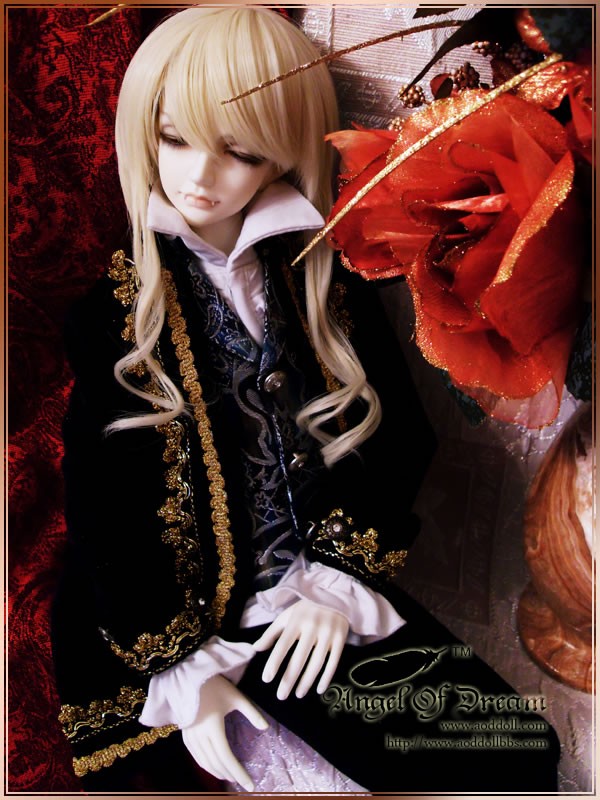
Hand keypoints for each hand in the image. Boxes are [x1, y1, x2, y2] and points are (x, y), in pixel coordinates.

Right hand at [181, 674, 267, 790]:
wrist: (189, 678)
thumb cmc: (216, 686)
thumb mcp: (237, 697)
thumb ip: (252, 713)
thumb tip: (266, 728)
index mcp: (213, 727)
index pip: (226, 757)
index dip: (238, 773)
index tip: (249, 784)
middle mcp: (200, 735)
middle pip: (216, 763)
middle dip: (230, 775)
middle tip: (244, 782)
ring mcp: (190, 737)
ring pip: (205, 763)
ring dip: (218, 772)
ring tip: (231, 776)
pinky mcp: (185, 736)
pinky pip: (196, 757)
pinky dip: (207, 766)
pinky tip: (215, 767)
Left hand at [253, 599, 348, 699]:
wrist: (335, 594)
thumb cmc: (306, 609)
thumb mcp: (287, 616)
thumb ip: (272, 633)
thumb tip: (255, 649)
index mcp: (296, 620)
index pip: (283, 645)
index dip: (274, 662)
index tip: (267, 679)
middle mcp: (312, 627)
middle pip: (299, 658)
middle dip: (289, 679)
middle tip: (281, 696)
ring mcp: (328, 633)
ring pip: (316, 663)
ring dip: (307, 681)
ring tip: (298, 694)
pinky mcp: (341, 638)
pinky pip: (333, 662)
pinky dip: (326, 678)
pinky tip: (319, 690)